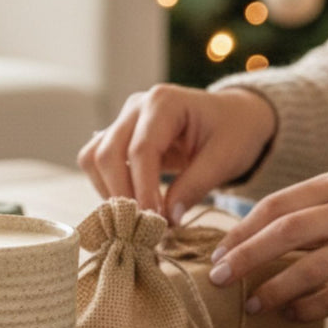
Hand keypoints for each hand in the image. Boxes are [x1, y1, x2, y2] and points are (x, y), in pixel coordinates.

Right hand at [78, 84, 276, 221]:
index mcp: (165, 102)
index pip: (141, 150)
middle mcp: (136, 106)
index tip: (155, 221)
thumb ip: (194, 187)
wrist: (234, 117)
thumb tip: (167, 221)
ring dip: (108, 191)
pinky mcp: (117, 136)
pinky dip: (106, 186)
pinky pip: (96, 162)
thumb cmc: (234, 132)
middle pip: (107, 153)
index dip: (144, 189)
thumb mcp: (224, 159)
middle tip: (143, 225)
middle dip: (121, 194)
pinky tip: (130, 204)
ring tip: (136, 216)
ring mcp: (123, 120)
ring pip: (93, 158)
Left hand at [207, 169, 327, 320]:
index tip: (216, 253)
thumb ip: (305, 212)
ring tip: (251, 304)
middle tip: (218, 278)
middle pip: (287, 231)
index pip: (275, 205)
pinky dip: (312, 306)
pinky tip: (291, 314)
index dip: (240, 231)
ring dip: (275, 287)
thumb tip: (246, 240)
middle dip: (246, 256)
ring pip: (314, 266)